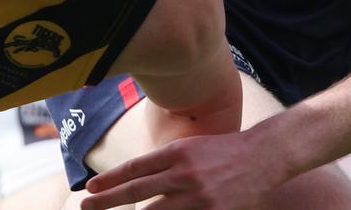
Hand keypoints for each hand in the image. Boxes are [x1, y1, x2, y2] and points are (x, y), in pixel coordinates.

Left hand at [80, 131, 279, 209]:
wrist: (264, 156)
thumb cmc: (226, 151)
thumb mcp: (194, 147)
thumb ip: (168, 163)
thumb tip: (138, 180)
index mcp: (179, 151)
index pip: (136, 167)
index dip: (111, 178)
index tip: (91, 187)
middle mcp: (184, 173)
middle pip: (138, 191)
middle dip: (108, 201)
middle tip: (86, 206)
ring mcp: (197, 197)